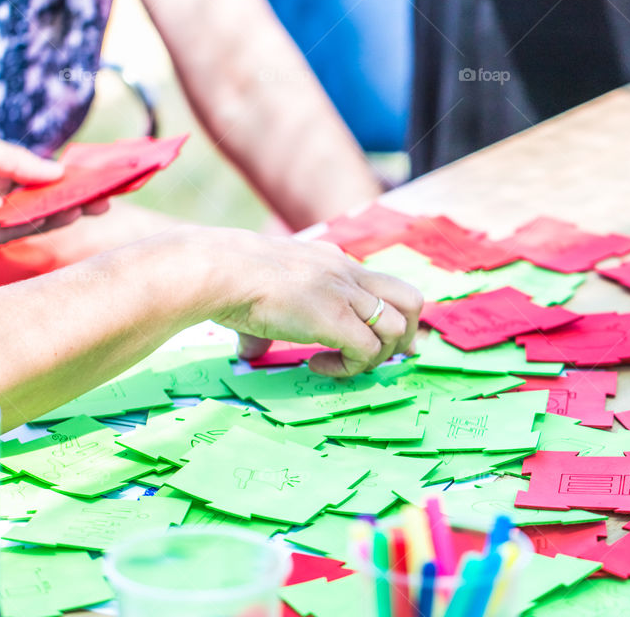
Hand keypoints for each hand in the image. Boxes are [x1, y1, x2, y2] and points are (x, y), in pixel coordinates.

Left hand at [0, 136, 108, 253]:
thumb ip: (14, 159)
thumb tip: (58, 172)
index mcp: (0, 170)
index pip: (42, 174)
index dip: (70, 177)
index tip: (99, 178)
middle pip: (45, 200)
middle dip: (76, 200)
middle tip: (104, 200)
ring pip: (34, 220)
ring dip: (60, 215)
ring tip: (82, 208)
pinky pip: (8, 235)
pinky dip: (30, 227)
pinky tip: (46, 217)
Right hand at [207, 230, 422, 376]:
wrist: (217, 269)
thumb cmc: (227, 279)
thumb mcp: (260, 292)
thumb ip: (267, 323)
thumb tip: (250, 351)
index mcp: (334, 262)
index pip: (386, 287)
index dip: (391, 318)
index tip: (378, 344)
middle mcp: (348, 273)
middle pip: (413, 301)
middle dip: (405, 335)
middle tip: (375, 357)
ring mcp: (344, 294)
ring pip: (398, 328)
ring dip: (376, 357)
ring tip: (338, 363)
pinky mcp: (335, 318)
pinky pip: (368, 351)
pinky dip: (350, 368)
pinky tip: (316, 364)